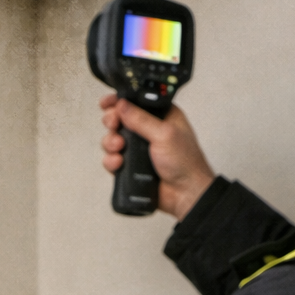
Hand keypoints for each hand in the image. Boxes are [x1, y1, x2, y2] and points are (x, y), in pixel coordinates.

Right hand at [99, 93, 216, 219]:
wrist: (185, 194)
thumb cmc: (186, 163)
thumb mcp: (165, 134)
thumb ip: (141, 118)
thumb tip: (122, 105)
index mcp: (161, 116)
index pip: (136, 102)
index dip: (119, 100)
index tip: (108, 103)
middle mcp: (148, 130)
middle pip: (119, 119)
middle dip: (112, 121)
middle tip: (113, 125)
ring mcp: (138, 149)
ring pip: (113, 139)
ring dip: (110, 142)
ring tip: (118, 147)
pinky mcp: (131, 165)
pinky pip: (112, 159)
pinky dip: (111, 160)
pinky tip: (119, 162)